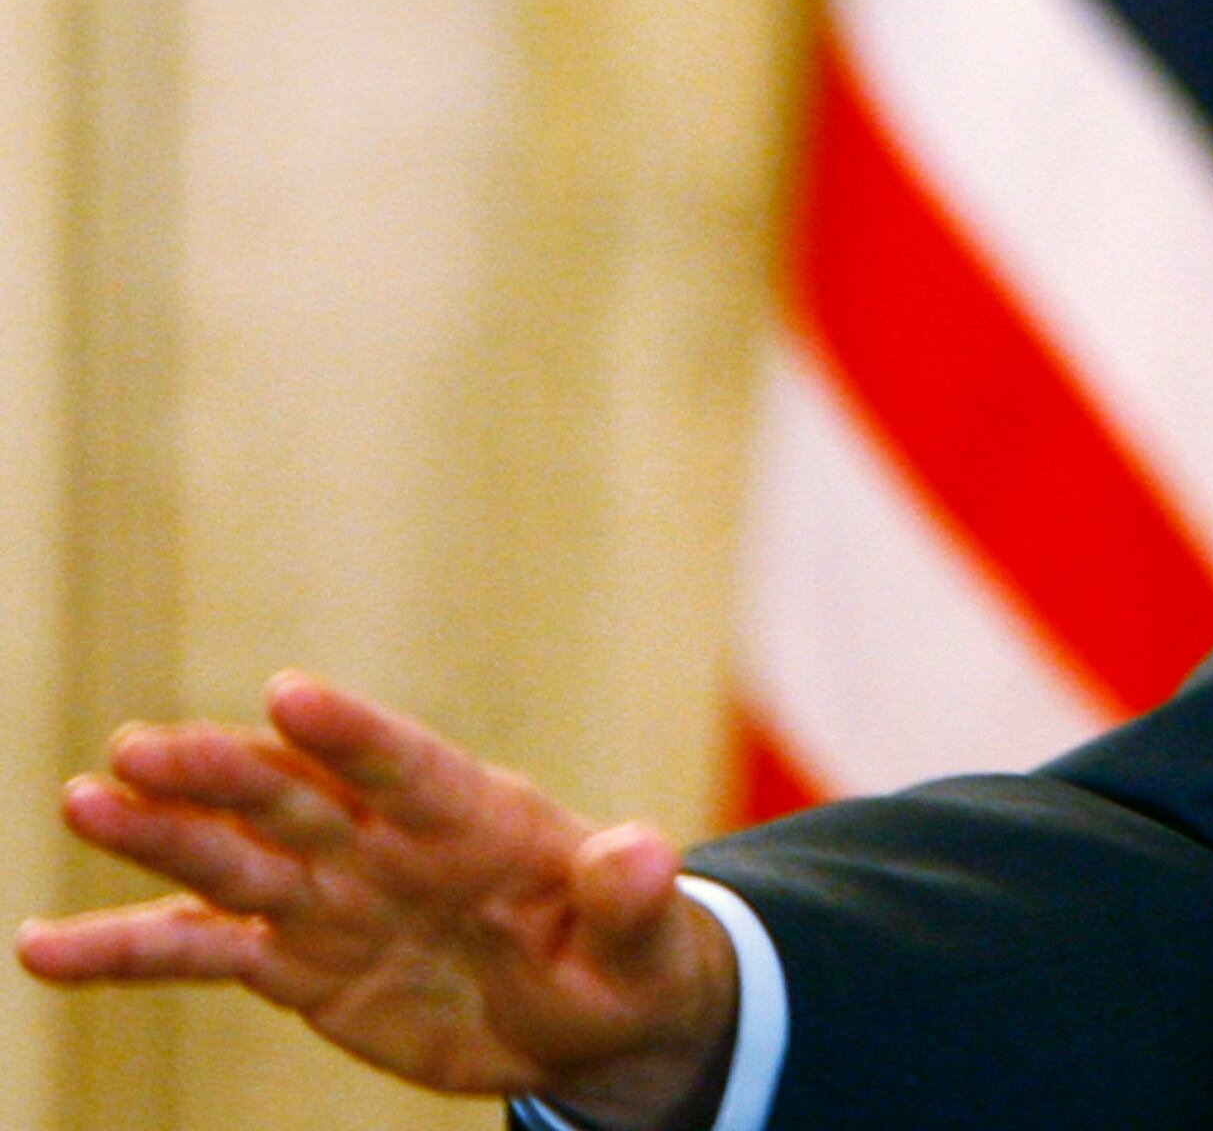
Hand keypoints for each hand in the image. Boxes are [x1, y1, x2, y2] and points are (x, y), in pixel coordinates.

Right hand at [17, 672, 738, 1130]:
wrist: (588, 1018)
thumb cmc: (628, 960)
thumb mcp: (650, 943)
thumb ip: (635, 899)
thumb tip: (646, 854)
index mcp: (478, 818)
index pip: (407, 765)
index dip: (352, 733)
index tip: (287, 695)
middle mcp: (388, 842)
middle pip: (296, 796)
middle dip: (222, 773)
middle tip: (137, 751)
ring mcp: (334, 896)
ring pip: (233, 858)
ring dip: (160, 835)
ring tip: (82, 803)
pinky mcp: (296, 959)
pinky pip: (199, 953)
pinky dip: (124, 951)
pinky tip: (44, 949)